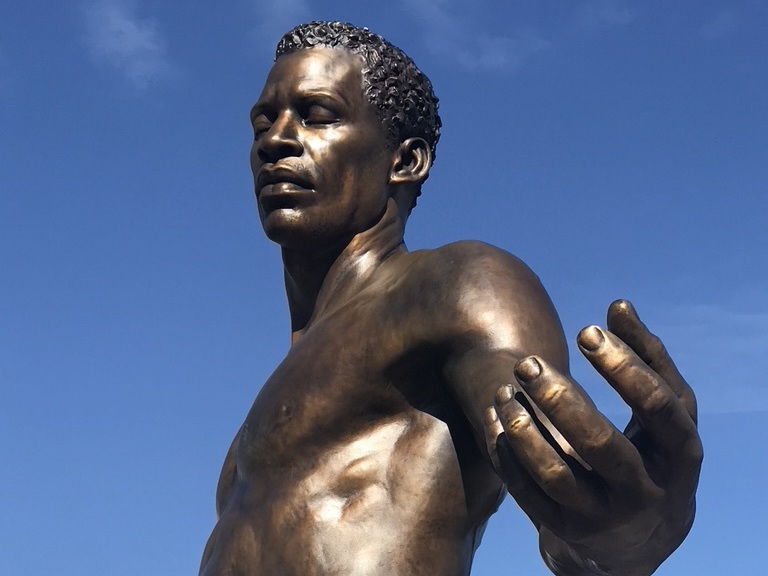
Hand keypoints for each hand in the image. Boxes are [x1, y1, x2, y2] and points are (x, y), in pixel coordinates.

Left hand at [484, 300, 701, 575]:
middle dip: (559, 399)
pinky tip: (499, 418)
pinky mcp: (567, 531)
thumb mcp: (667, 410)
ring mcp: (604, 517)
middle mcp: (645, 492)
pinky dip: (509, 455)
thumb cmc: (655, 450)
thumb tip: (618, 305)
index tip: (585, 331)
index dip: (624, 366)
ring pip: (556, 475)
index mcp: (680, 456)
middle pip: (600, 445)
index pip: (657, 407)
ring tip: (505, 391)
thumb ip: (648, 356)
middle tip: (525, 362)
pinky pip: (529, 493)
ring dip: (524, 430)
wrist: (643, 536)